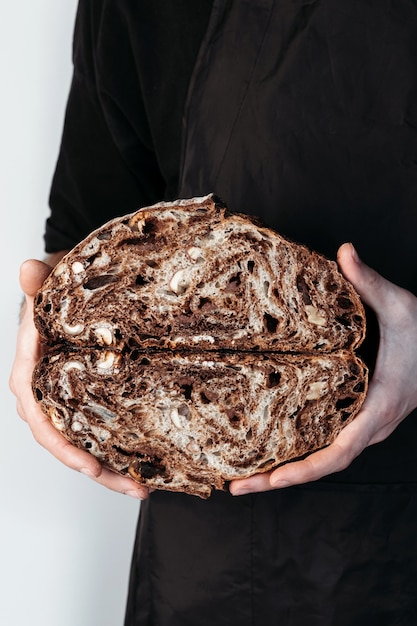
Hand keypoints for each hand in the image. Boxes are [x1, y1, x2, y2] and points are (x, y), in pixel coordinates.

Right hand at [9, 259, 148, 499]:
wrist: (68, 297)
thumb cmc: (54, 296)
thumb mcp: (47, 288)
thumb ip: (38, 285)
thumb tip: (28, 270)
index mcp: (30, 375)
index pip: (39, 418)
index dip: (62, 446)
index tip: (88, 466)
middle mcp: (46, 396)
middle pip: (66, 443)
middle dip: (98, 470)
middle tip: (134, 487)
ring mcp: (68, 402)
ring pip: (85, 444)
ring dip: (113, 470)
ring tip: (146, 487)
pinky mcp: (88, 401)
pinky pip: (99, 431)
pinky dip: (119, 450)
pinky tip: (146, 465)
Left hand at [230, 243, 416, 495]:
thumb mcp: (403, 307)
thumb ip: (371, 282)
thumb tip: (344, 252)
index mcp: (378, 409)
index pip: (338, 453)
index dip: (303, 469)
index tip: (269, 479)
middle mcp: (369, 426)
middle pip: (321, 465)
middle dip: (279, 479)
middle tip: (236, 486)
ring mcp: (364, 426)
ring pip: (323, 459)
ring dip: (285, 471)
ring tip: (244, 476)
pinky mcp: (359, 417)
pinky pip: (327, 443)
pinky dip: (300, 454)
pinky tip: (273, 449)